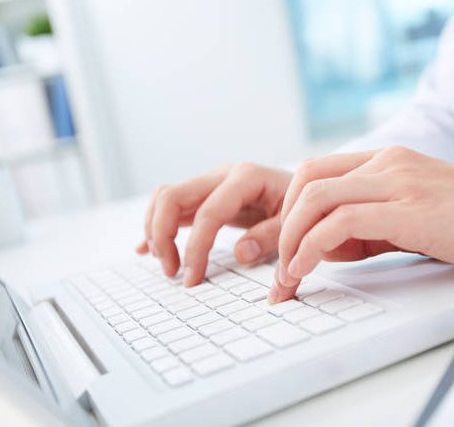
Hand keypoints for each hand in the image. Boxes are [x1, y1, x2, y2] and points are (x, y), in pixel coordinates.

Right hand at [136, 163, 291, 285]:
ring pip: (165, 198)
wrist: (306, 190)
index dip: (196, 247)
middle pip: (172, 196)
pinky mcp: (205, 195)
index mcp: (246, 177)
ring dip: (156, 231)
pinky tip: (147, 250)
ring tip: (168, 265)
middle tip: (172, 272)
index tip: (193, 278)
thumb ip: (271, 235)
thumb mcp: (295, 222)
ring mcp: (211, 182)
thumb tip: (241, 252)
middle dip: (162, 235)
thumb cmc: (302, 206)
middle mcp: (222, 174)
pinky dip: (156, 226)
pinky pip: (171, 206)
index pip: (208, 212)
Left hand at [270, 147, 453, 301]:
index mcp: (388, 161)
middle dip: (281, 225)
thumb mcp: (416, 218)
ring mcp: (399, 181)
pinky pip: (341, 222)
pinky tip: (308, 270)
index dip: (291, 211)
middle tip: (278, 268)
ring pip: (316, 197)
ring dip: (290, 240)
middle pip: (306, 180)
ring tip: (287, 277)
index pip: (317, 174)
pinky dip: (312, 247)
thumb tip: (327, 247)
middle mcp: (388, 163)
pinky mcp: (411, 209)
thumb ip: (371, 228)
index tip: (285, 251)